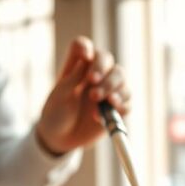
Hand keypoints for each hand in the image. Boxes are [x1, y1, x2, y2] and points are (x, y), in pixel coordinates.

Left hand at [36, 37, 130, 154]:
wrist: (61, 139)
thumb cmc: (57, 114)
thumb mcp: (60, 96)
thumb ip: (73, 78)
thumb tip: (87, 59)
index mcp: (76, 66)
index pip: (83, 46)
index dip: (85, 47)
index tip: (85, 57)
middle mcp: (95, 73)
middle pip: (106, 58)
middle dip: (103, 70)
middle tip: (92, 85)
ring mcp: (108, 88)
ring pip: (121, 77)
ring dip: (112, 87)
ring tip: (99, 100)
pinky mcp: (117, 107)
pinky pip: (127, 101)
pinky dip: (120, 105)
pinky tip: (104, 114)